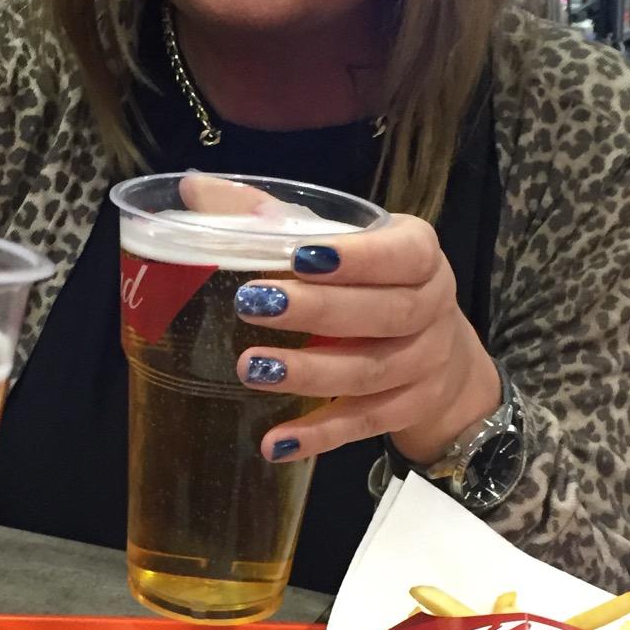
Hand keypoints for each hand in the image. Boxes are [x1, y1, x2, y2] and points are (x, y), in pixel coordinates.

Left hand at [234, 214, 501, 465]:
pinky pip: (364, 424)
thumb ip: (269, 216)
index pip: (403, 254)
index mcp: (418, 253)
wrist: (435, 351)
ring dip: (311, 373)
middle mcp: (432, 305)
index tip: (299, 258)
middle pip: (386, 312)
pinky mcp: (409, 408)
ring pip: (372, 372)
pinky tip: (275, 442)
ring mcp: (425, 363)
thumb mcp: (333, 243)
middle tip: (253, 306)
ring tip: (252, 368)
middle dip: (319, 311)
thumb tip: (194, 187)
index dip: (357, 258)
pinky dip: (320, 434)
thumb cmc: (368, 282)